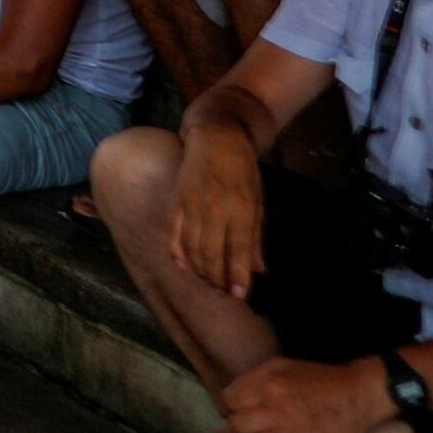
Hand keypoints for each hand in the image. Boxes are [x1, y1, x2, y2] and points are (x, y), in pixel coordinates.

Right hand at [171, 124, 270, 298]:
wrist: (215, 137)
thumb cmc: (243, 169)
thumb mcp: (257, 200)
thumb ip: (255, 236)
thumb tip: (259, 269)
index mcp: (240, 207)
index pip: (239, 249)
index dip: (239, 275)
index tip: (240, 295)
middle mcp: (214, 208)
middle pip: (212, 253)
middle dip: (218, 279)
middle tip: (224, 295)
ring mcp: (191, 205)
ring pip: (192, 248)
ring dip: (200, 271)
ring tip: (209, 284)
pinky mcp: (176, 202)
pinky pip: (174, 234)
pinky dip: (177, 254)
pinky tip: (184, 268)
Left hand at [219, 354, 395, 432]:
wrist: (361, 391)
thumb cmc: (321, 378)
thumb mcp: (282, 365)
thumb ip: (254, 377)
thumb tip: (231, 393)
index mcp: (269, 386)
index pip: (230, 401)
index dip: (226, 409)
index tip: (228, 415)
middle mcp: (277, 409)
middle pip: (238, 427)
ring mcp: (296, 432)